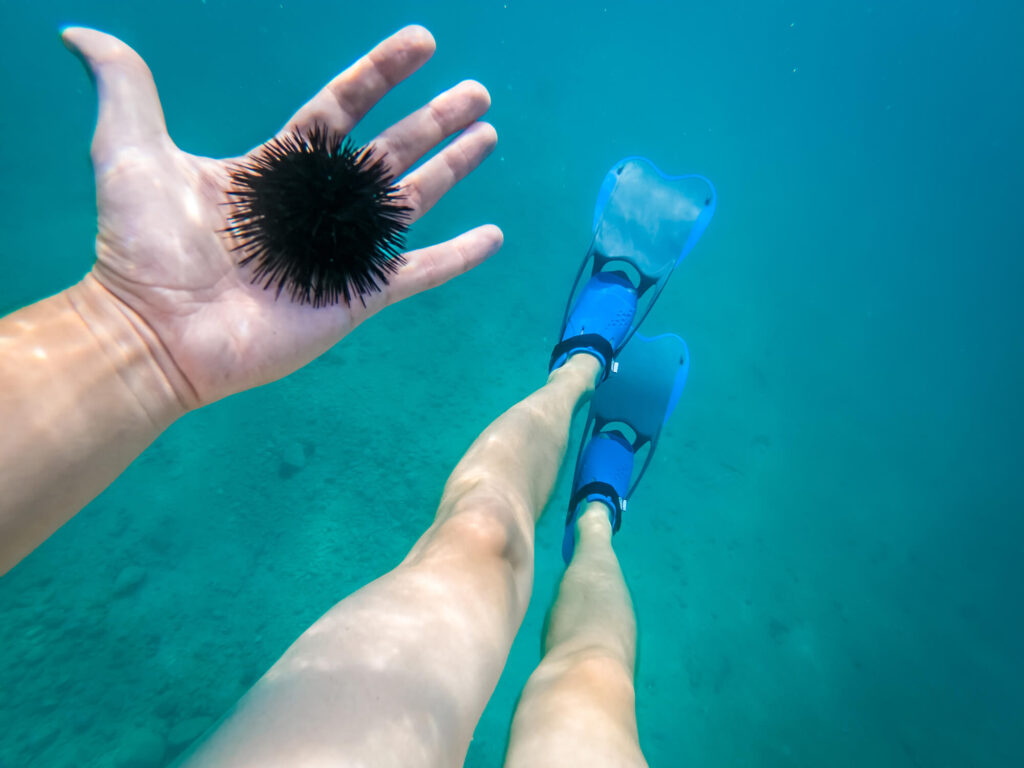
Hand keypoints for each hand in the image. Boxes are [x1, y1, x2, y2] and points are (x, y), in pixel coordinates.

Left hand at [62, 25, 500, 407]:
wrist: (158, 330)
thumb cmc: (142, 247)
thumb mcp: (128, 150)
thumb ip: (125, 87)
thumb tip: (78, 35)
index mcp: (274, 168)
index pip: (340, 108)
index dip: (380, 74)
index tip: (420, 43)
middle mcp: (313, 206)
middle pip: (389, 150)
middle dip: (434, 120)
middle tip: (477, 94)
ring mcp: (337, 252)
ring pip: (410, 201)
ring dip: (452, 169)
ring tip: (487, 137)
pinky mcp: (354, 297)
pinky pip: (417, 273)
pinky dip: (456, 258)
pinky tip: (492, 238)